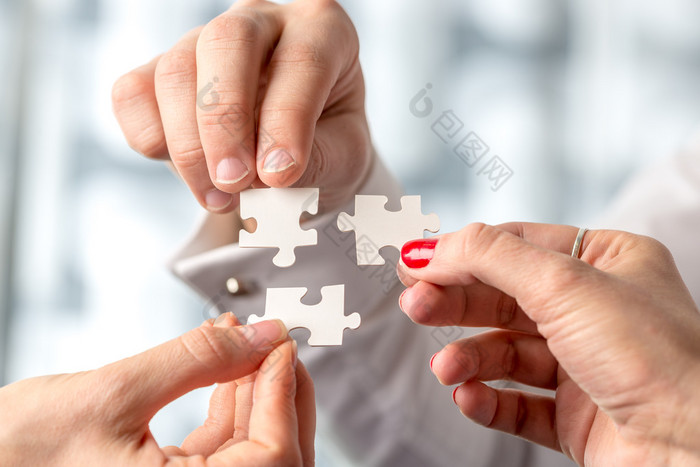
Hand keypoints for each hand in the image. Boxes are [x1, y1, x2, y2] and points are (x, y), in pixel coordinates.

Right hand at [0, 315, 314, 465]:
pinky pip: (221, 446)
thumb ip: (199, 360)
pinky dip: (228, 403)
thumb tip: (263, 336)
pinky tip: (224, 365)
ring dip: (254, 391)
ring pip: (250, 447)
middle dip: (280, 393)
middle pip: (273, 455)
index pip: (274, 456)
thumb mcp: (116, 392)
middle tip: (275, 343)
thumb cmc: (20, 451)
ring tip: (246, 342)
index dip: (285, 393)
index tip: (283, 343)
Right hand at [112, 0, 369, 212]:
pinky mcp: (159, 70)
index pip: (302, 60)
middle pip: (226, 41)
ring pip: (175, 70)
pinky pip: (133, 93)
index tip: (280, 175)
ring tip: (220, 198)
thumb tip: (262, 176)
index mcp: (322, 31)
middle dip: (224, 121)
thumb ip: (314, 162)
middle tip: (234, 182)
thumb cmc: (327, 146)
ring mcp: (204, 39)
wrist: (292, 157)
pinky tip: (190, 174)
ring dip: (189, 146)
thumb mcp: (343, 158)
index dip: (287, 120)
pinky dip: (151, 139)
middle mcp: (261, 22)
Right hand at [397, 223, 699, 465]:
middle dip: (457, 303)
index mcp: (608, 262)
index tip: (416, 263)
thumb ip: (490, 256)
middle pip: (505, 297)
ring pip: (507, 353)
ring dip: (470, 358)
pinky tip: (470, 398)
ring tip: (447, 369)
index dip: (463, 253)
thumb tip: (429, 247)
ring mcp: (587, 366)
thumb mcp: (564, 283)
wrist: (696, 454)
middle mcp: (598, 311)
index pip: (518, 245)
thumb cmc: (657, 358)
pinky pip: (519, 404)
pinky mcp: (579, 417)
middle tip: (415, 306)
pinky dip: (489, 400)